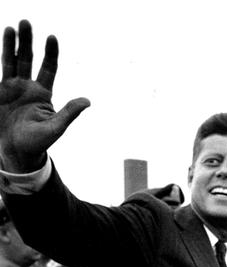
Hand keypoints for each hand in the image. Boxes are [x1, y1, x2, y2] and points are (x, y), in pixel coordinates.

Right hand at [1, 20, 89, 170]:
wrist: (17, 154)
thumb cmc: (38, 143)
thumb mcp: (55, 128)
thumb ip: (69, 113)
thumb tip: (88, 101)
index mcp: (42, 94)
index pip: (49, 68)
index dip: (51, 53)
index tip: (52, 37)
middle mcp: (27, 87)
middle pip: (27, 58)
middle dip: (27, 41)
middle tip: (26, 22)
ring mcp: (11, 88)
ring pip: (10, 61)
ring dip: (10, 44)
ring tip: (11, 27)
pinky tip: (1, 46)